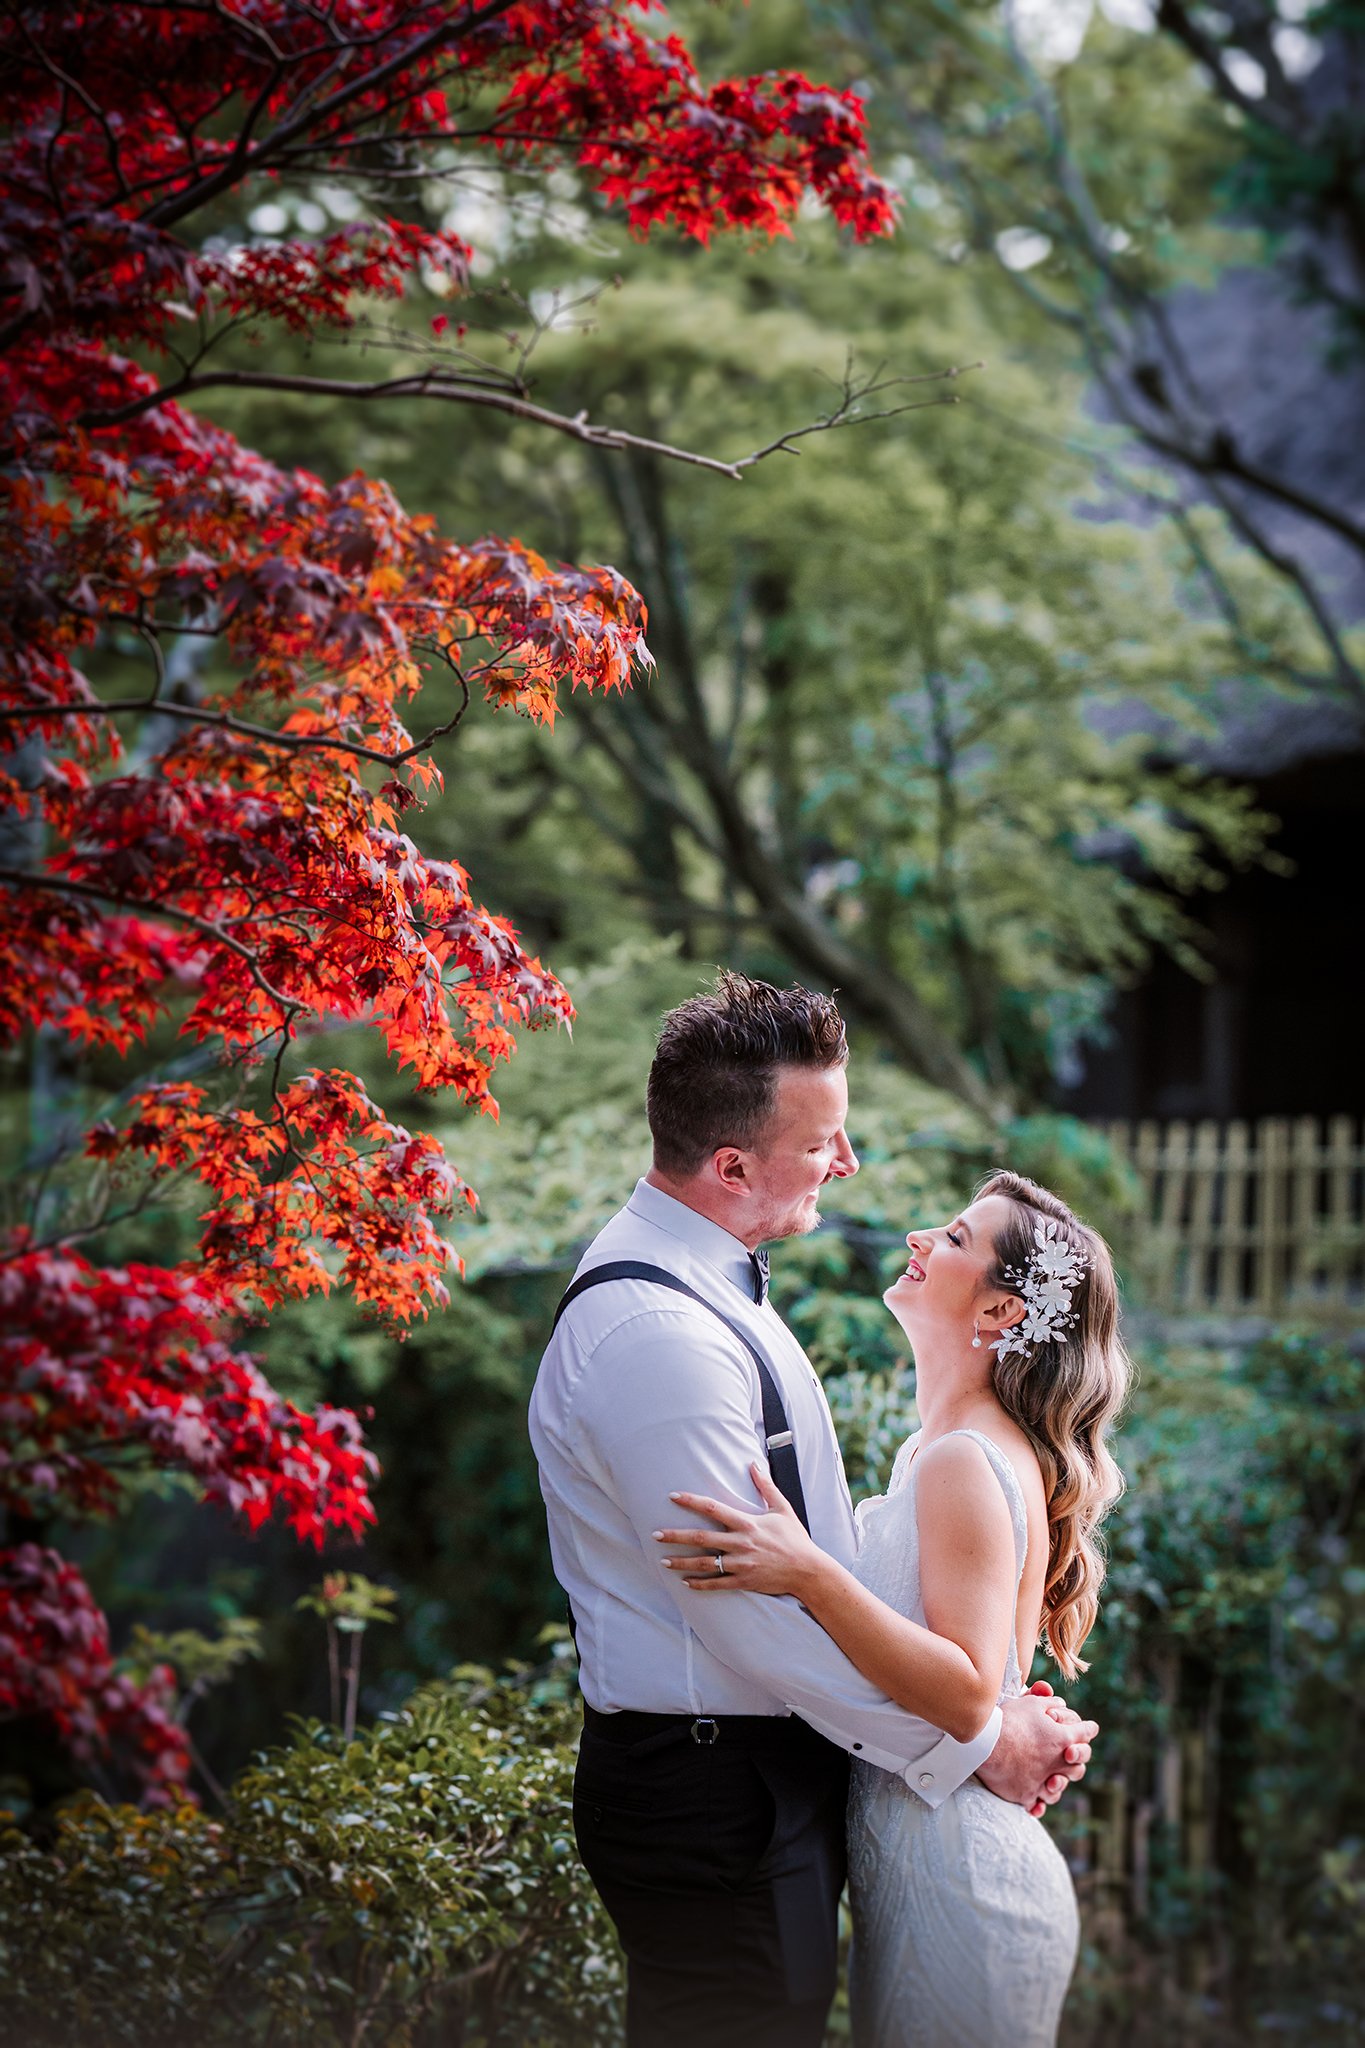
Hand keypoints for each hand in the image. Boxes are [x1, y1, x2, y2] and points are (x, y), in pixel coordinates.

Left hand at [653, 1463, 822, 1597]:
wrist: (808, 1570)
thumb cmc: (795, 1538)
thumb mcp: (782, 1508)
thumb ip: (765, 1486)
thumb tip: (753, 1463)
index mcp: (747, 1523)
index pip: (713, 1508)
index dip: (691, 1501)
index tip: (672, 1496)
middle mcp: (741, 1543)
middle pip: (700, 1537)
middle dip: (675, 1536)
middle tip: (655, 1534)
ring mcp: (741, 1564)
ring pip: (704, 1563)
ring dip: (681, 1562)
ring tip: (663, 1561)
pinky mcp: (744, 1581)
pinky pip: (717, 1584)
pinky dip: (699, 1584)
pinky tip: (685, 1583)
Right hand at [976, 1679, 1096, 1816]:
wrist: (986, 1744)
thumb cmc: (1009, 1720)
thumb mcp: (1032, 1703)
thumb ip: (1050, 1703)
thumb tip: (1060, 1703)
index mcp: (1063, 1739)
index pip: (1086, 1732)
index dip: (1088, 1728)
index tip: (1090, 1728)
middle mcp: (1057, 1764)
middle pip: (1078, 1767)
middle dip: (1077, 1760)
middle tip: (1070, 1754)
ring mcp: (1042, 1782)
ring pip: (1059, 1789)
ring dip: (1058, 1784)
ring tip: (1053, 1780)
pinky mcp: (1026, 1794)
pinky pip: (1037, 1804)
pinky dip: (1038, 1805)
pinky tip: (1037, 1805)